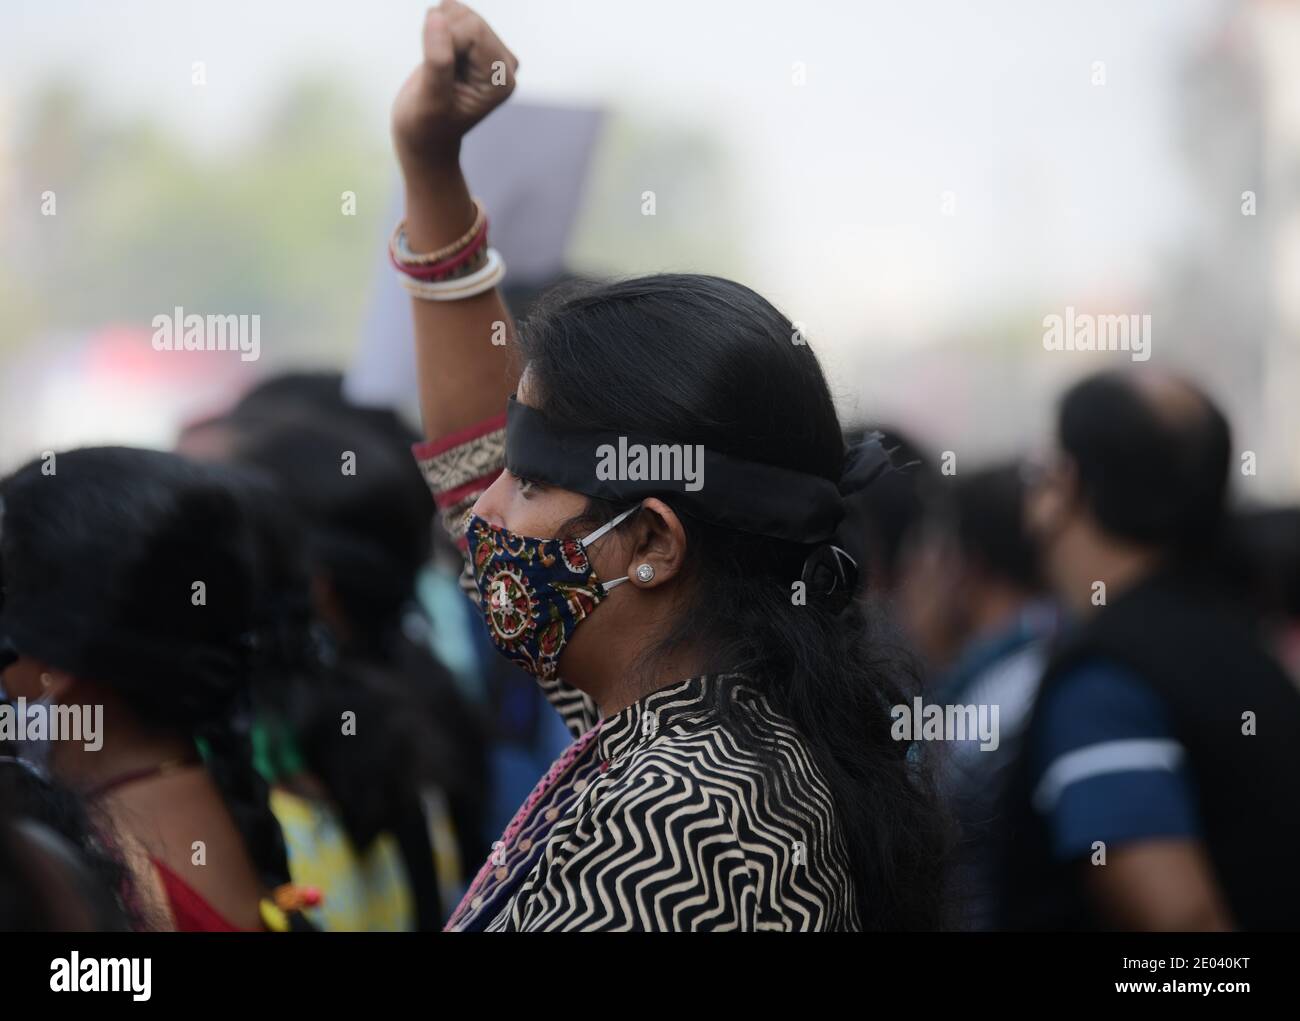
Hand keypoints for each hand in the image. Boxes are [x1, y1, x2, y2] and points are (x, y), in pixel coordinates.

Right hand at [392, 1, 518, 172]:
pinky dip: (437, 28)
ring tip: (437, 67)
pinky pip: (454, 13)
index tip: (434, 73)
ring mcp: (493, 53)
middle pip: (469, 18)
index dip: (444, 41)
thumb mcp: (430, 98)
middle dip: (442, 37)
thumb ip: (437, 60)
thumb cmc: (426, 125)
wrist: (425, 135)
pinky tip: (439, 56)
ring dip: (438, 33)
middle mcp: (505, 65)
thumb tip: (437, 16)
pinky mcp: (479, 44)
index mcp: (501, 80)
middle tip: (434, 72)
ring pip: (459, 12)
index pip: (474, 30)